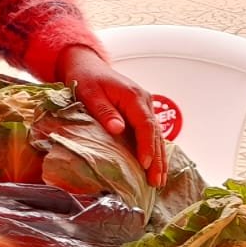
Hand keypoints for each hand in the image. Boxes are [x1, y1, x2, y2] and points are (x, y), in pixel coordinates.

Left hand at [58, 46, 166, 186]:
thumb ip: (104, 112)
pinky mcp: (141, 111)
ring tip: (159, 180)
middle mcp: (144, 101)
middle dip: (157, 159)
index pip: (145, 125)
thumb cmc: (86, 78)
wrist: (87, 65)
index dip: (146, 146)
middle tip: (156, 181)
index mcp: (133, 96)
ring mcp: (145, 106)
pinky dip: (154, 149)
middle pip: (155, 133)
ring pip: (157, 135)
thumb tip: (118, 129)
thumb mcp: (90, 94)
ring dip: (159, 157)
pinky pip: (151, 132)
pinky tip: (155, 165)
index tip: (145, 164)